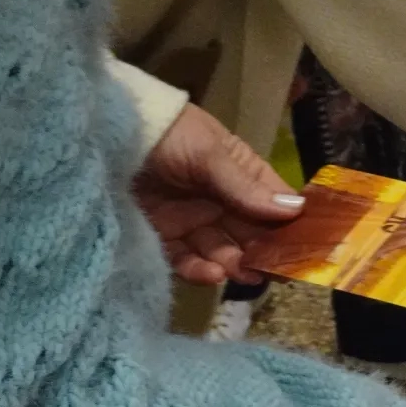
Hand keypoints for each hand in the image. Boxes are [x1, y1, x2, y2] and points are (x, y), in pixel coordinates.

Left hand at [133, 103, 304, 286]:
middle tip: (276, 271)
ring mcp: (190, 219)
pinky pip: (186, 261)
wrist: (98, 134)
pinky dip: (201, 271)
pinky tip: (214, 273)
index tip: (307, 246)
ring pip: (222, 250)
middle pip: (251, 233)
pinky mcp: (161, 237)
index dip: (291, 224)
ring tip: (244, 274)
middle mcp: (218, 199)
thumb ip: (246, 186)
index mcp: (237, 172)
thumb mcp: (208, 153)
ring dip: (235, 264)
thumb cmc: (164, 132)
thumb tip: (296, 211)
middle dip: (264, 252)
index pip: (273, 202)